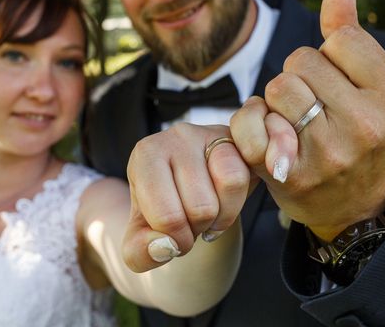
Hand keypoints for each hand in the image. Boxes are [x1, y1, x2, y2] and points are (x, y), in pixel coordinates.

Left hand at [122, 123, 257, 271]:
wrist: (185, 189)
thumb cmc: (162, 209)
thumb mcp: (141, 236)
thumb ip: (139, 252)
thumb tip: (164, 248)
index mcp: (145, 156)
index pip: (167, 216)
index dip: (177, 241)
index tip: (173, 237)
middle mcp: (174, 136)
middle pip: (201, 206)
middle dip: (199, 228)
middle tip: (190, 221)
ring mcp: (207, 133)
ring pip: (229, 185)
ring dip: (222, 215)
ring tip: (206, 213)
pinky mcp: (235, 138)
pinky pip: (245, 174)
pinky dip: (237, 203)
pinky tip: (223, 203)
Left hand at [230, 0, 384, 240]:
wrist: (350, 202)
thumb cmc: (356, 131)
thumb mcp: (368, 87)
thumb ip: (351, 37)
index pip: (340, 38)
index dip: (330, 55)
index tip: (337, 83)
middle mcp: (366, 126)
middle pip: (301, 60)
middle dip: (299, 77)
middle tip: (313, 105)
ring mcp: (327, 152)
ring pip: (276, 87)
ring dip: (276, 99)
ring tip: (293, 119)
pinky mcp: (289, 172)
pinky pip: (250, 120)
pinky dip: (251, 121)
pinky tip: (268, 135)